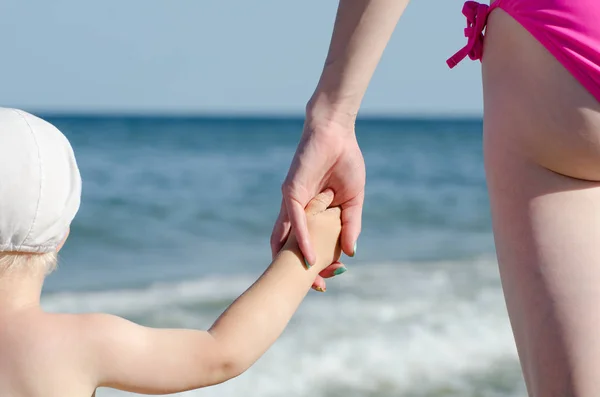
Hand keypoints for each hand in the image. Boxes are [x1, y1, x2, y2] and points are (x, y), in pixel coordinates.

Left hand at [271, 117, 365, 290]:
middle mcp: (297, 212)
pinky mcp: (291, 192)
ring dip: (298, 260)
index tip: (330, 280)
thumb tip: (352, 252)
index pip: (311, 244)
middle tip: (318, 288)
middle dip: (302, 269)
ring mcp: (292, 203)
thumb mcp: (353, 200)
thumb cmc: (344, 162)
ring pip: (289, 238)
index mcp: (312, 213)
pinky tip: (310, 256)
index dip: (319, 263)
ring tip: (309, 281)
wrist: (336, 132)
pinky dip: (302, 239)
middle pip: (294, 246)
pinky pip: (295, 220)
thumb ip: (351, 225)